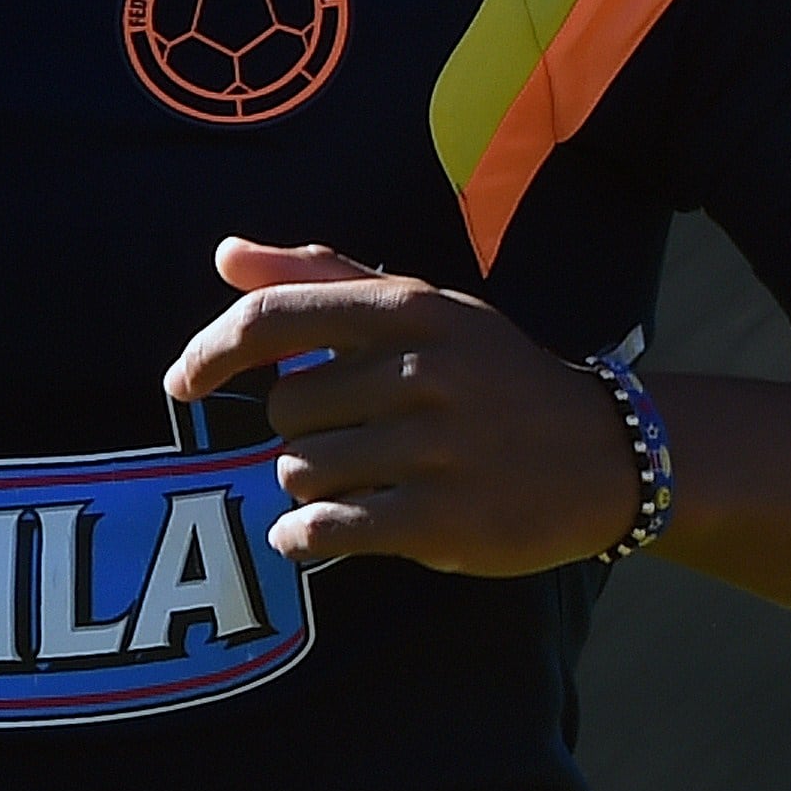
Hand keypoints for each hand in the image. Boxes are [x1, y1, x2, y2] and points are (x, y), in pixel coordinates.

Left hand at [161, 240, 638, 576]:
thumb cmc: (500, 377)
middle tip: (356, 438)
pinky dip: (306, 535)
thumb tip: (225, 255)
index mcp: (411, 309)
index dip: (209, 351)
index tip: (183, 382)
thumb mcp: (428, 310)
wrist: (607, 454)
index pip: (272, 318)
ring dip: (313, 486)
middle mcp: (421, 371)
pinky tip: (323, 531)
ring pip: (300, 473)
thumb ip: (322, 279)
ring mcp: (433, 447)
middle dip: (302, 433)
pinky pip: (325, 529)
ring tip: (367, 480)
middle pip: (283, 412)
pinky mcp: (440, 518)